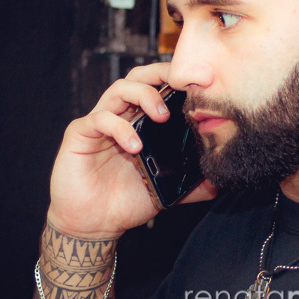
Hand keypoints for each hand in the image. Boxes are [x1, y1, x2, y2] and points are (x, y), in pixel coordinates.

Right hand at [46, 63, 215, 238]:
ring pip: (119, 89)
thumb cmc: (126, 201)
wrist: (94, 224)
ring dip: (144, 96)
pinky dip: (120, 128)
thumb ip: (191, 185)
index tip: (200, 85)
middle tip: (182, 86)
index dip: (176, 81)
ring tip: (162, 116)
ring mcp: (100, 122)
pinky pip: (100, 119)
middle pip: (139, 77)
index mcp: (141, 122)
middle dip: (161, 74)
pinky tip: (135, 146)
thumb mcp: (167, 190)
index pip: (158, 88)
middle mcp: (121, 116)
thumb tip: (218, 183)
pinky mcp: (80, 134)